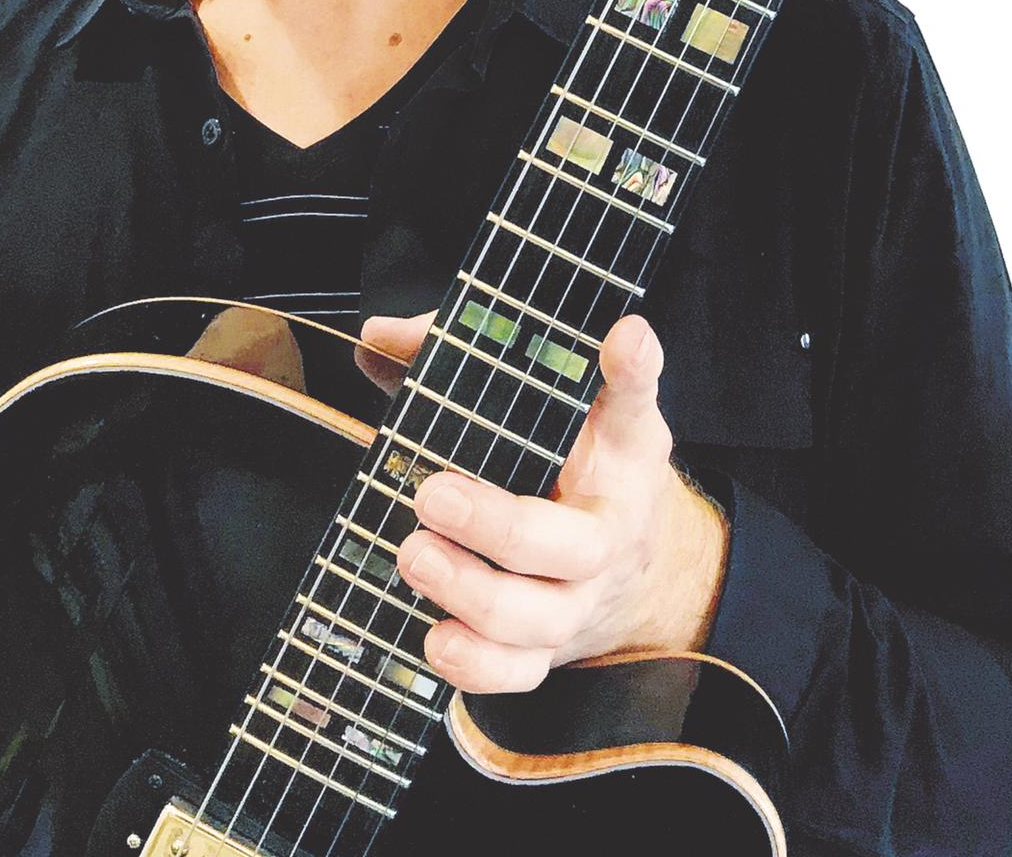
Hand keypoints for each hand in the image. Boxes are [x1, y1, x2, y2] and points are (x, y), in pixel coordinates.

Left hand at [355, 309, 728, 694]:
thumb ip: (472, 362)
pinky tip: (435, 639)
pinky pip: (519, 674)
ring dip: (474, 595)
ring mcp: (580, 599)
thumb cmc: (575, 462)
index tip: (624, 337)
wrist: (633, 564)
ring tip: (415, 556)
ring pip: (540, 618)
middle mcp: (609, 529)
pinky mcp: (548, 649)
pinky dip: (478, 666)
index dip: (633, 370)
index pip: (634, 402)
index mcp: (620, 452)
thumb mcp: (550, 400)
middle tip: (433, 495)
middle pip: (575, 545)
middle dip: (500, 527)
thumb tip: (378, 339)